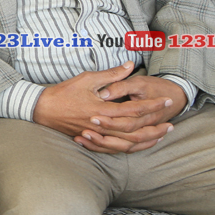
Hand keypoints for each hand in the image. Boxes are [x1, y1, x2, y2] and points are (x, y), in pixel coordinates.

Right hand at [33, 63, 173, 153]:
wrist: (42, 110)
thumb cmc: (63, 93)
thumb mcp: (87, 79)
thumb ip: (111, 74)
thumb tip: (129, 65)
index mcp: (103, 110)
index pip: (134, 110)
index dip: (152, 106)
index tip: (166, 100)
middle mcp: (102, 125)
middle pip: (136, 131)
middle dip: (155, 127)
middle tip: (171, 123)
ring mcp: (97, 135)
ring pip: (128, 143)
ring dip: (147, 140)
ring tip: (161, 136)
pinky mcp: (92, 140)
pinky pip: (116, 148)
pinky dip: (131, 147)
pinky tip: (140, 143)